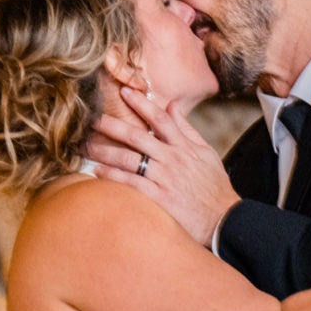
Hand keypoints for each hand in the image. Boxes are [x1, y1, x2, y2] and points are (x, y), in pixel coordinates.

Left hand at [84, 86, 240, 244]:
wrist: (224, 219)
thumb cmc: (214, 187)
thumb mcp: (206, 153)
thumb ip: (187, 129)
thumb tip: (171, 105)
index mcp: (183, 147)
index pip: (160, 118)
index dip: (141, 103)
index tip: (124, 91)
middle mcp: (172, 159)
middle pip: (137, 136)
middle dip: (111, 125)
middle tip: (90, 118)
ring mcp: (165, 179)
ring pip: (129, 159)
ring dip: (105, 151)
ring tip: (85, 146)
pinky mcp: (160, 199)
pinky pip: (132, 184)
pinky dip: (113, 177)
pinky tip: (97, 173)